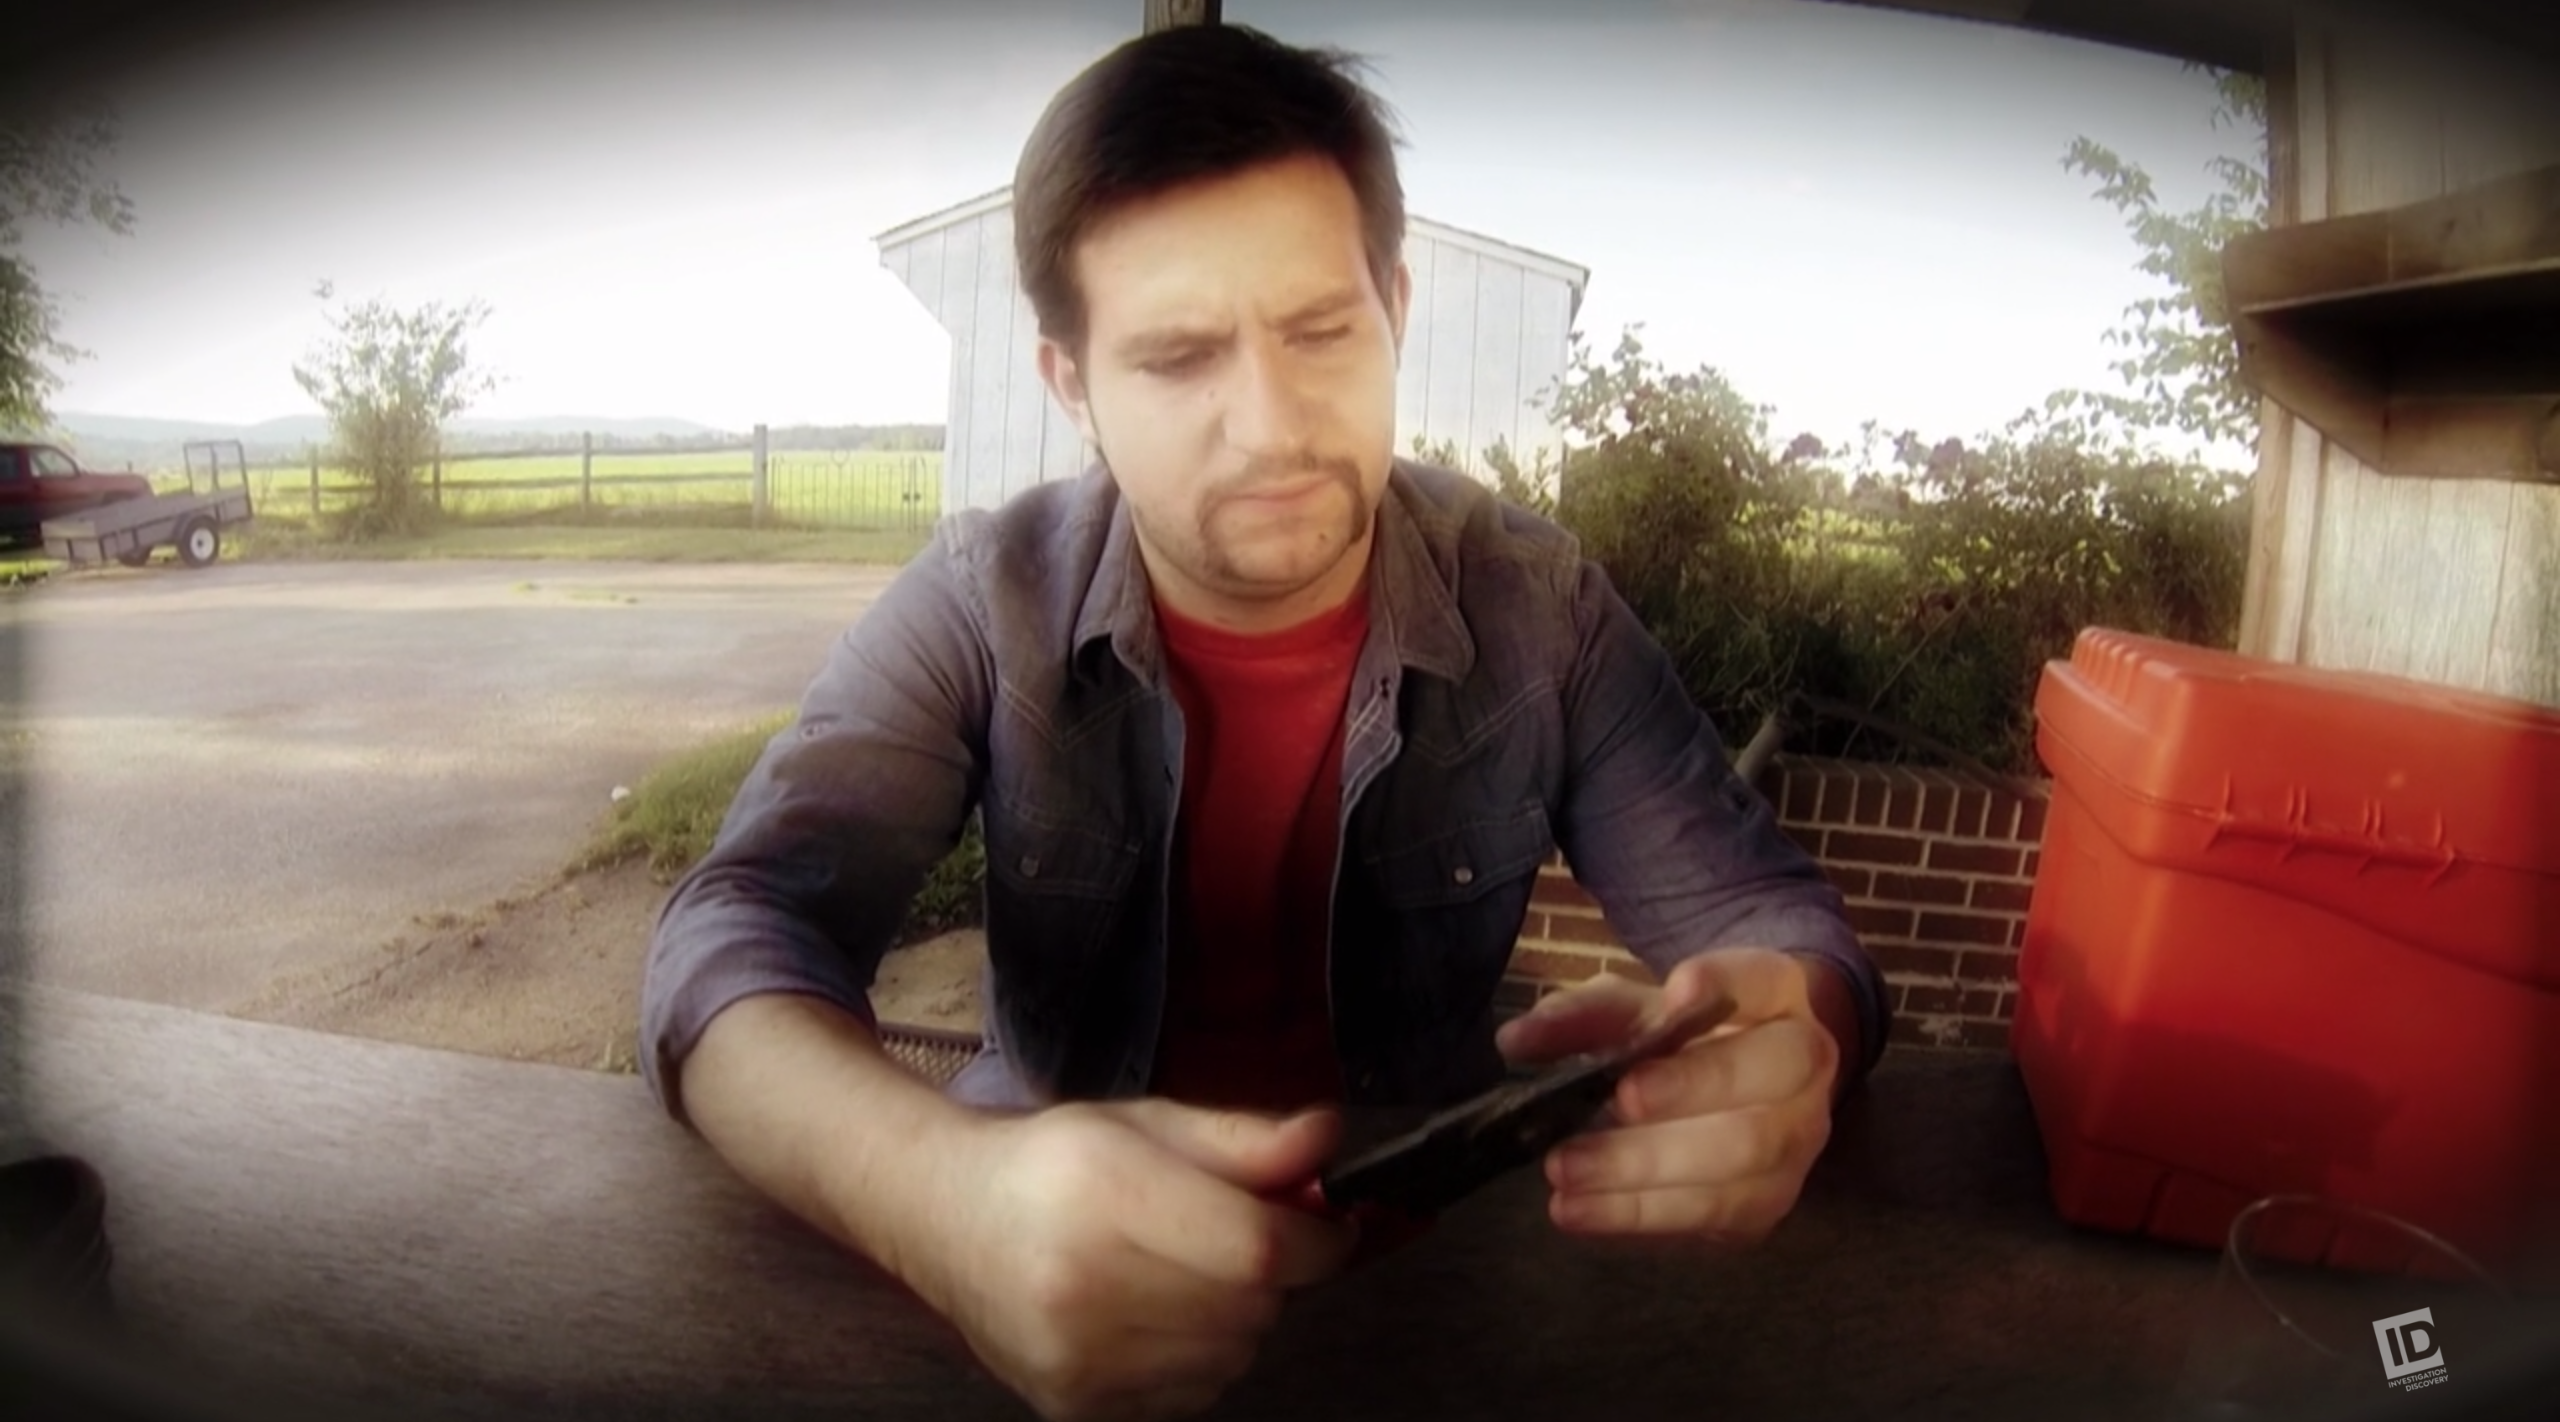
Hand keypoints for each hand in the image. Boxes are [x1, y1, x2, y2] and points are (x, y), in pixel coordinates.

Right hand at [911, 1099, 1360, 1421]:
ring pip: (1231, 1355)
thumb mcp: (1148, 1123)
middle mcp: (1083, 1282)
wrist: (947, 1219)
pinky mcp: (1074, 1403)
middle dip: (1270, 1272)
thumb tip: (1328, 1140)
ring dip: (1236, 1317)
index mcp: (1105, 1191)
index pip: (1256, 1246)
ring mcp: (1075, 1355)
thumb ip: (1244, 1138)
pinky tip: (1154, 1314)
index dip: (1316, 1240)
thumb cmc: (1054, 1164)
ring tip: (1185, 1274)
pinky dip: (1198, 1356)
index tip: (1329, 1223)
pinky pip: (1193, 1393)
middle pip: (1250, 1305)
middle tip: (1238, 1238)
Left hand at [1492, 948, 1843, 1244]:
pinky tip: (1579, 1211)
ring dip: (1649, 1166)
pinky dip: (1641, 1216)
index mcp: (1778, 995)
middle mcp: (1806, 1065)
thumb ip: (1582, 1018)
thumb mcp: (1634, 1010)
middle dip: (1690, 1089)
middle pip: (1768, 1076)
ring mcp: (1797, 1139)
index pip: (1762, 980)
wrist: (1741, 1090)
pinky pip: (1715, 1216)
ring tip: (1565, 1170)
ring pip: (1743, 1157)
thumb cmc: (1685, 1037)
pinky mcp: (1768, 1202)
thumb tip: (1516, 1041)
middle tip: (1617, 1099)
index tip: (1678, 992)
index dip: (1726, 984)